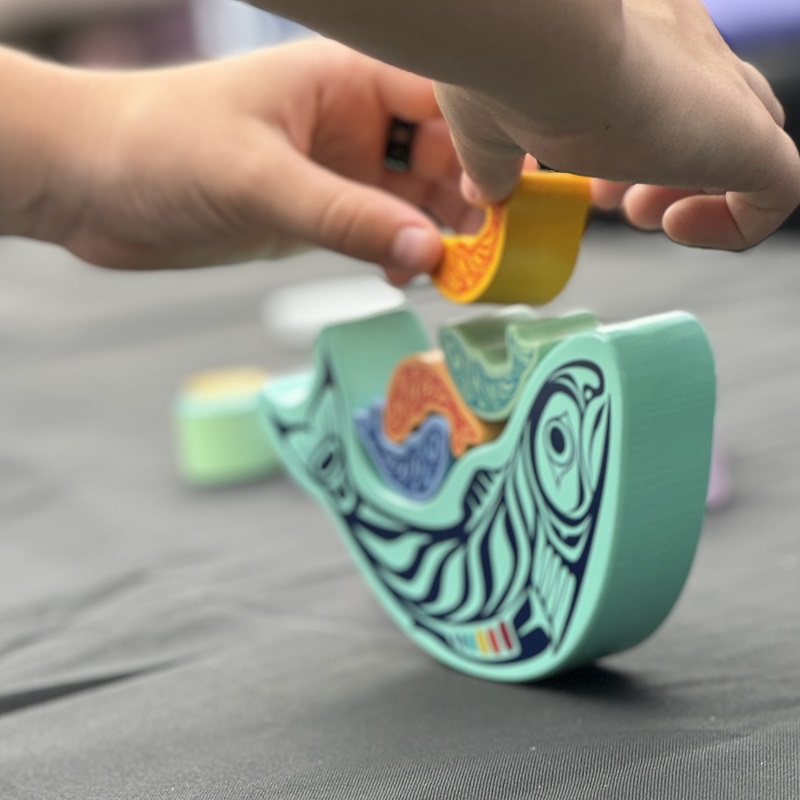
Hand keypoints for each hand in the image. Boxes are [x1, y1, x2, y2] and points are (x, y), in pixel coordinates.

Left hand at [30, 39, 472, 281]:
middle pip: (443, 155)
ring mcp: (338, 168)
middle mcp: (353, 121)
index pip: (447, 101)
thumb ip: (345, 217)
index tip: (519, 197)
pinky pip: (380, 230)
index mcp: (347, 80)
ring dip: (441, 234)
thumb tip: (429, 254)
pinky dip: (401, 253)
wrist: (93, 183)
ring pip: (415, 200)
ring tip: (462, 272)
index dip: (491, 144)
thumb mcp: (260, 180)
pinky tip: (407, 274)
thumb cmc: (160, 147)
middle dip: (473, 200)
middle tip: (497, 250)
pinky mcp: (318, 211)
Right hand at [435, 0, 799, 249]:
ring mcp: (720, 90)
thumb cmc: (501, 68)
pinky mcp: (743, 137)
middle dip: (666, 169)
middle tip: (618, 202)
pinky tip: (677, 229)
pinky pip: (778, 193)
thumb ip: (495, 163)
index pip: (663, 88)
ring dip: (696, 193)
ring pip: (750, 144)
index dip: (631, 145)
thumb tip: (486, 194)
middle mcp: (686, 50)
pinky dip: (735, 226)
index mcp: (632, 38)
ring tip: (644, 216)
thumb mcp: (489, 129)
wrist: (535, 40)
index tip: (590, 183)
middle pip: (716, 112)